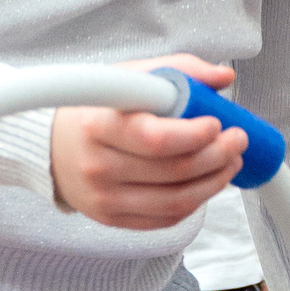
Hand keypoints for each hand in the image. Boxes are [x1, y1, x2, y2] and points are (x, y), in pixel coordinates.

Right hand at [51, 55, 244, 229]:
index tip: (217, 123)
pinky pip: (166, 218)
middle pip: (173, 171)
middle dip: (217, 156)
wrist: (52, 147)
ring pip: (176, 201)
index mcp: (97, 124)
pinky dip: (195, 202)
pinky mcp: (112, 219)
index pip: (153, 138)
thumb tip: (223, 76)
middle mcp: (98, 165)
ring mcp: (104, 198)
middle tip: (237, 141)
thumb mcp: (129, 77)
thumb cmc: (96, 110)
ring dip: (214, 182)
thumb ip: (179, 71)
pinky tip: (206, 182)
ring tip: (231, 162)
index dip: (193, 135)